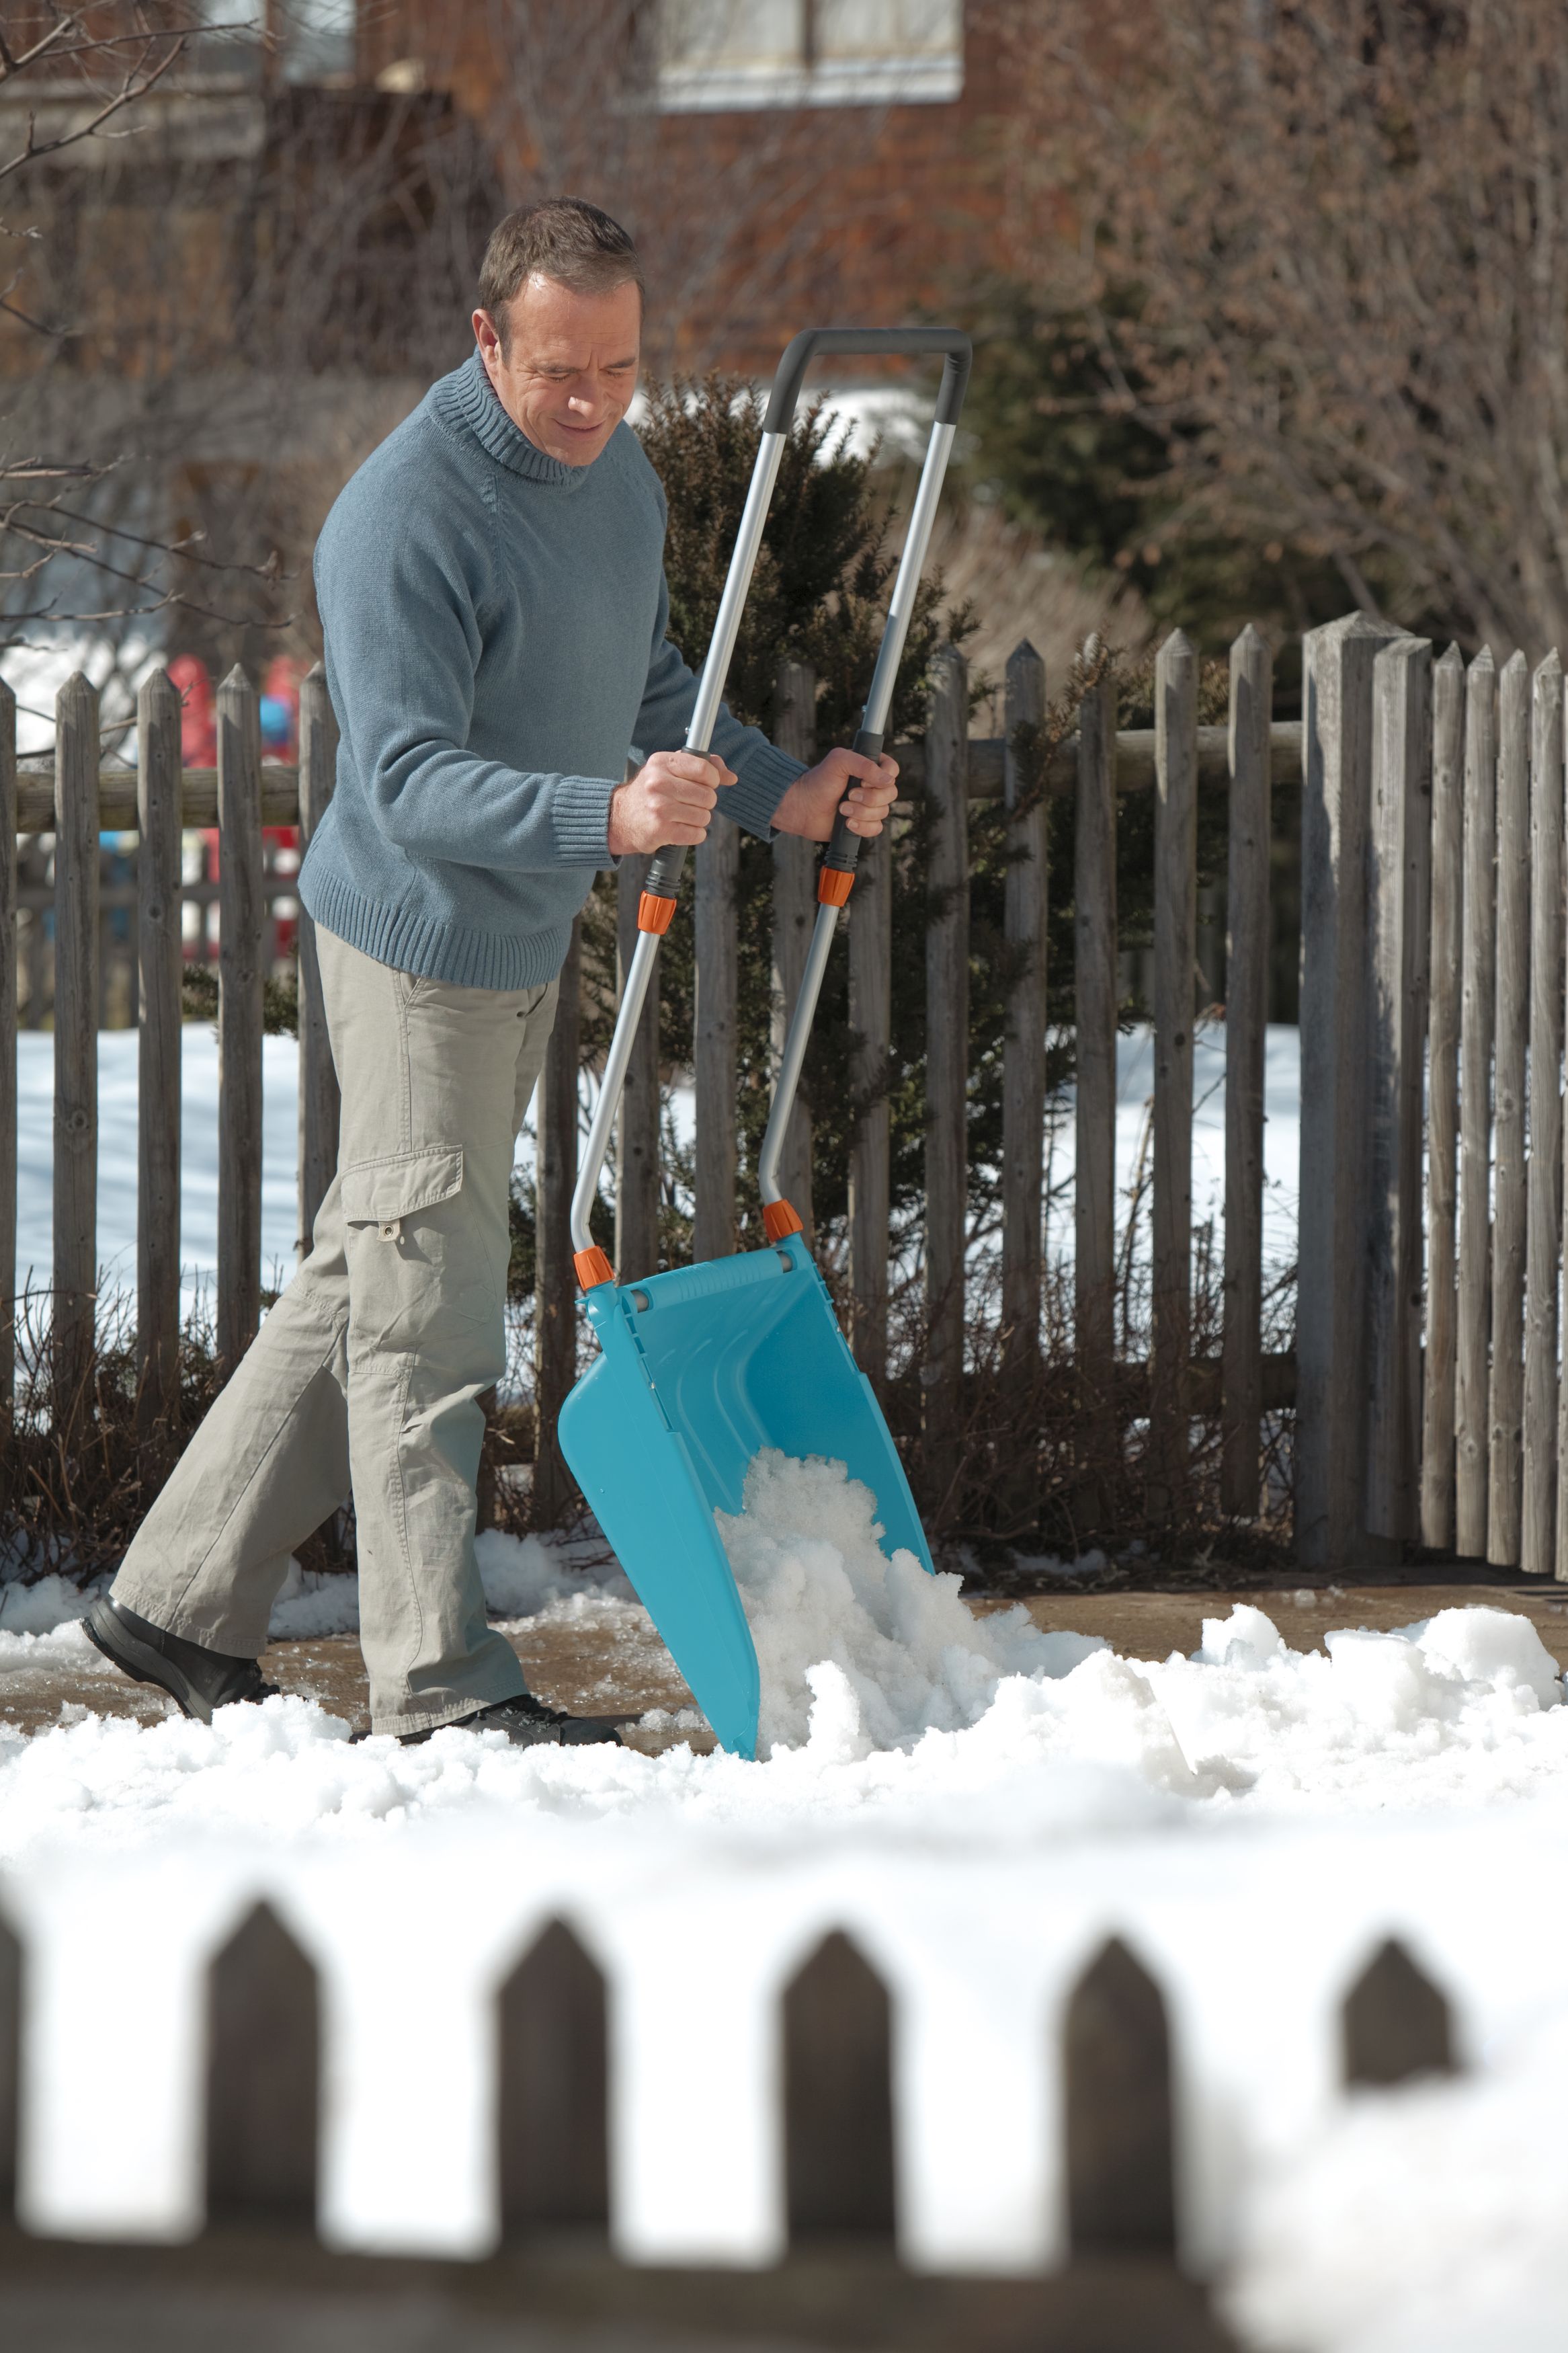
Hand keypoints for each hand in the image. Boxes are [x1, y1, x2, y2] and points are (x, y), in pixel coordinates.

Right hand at [607, 749, 736, 855]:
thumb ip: (702, 766)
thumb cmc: (651, 792)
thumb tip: (731, 777)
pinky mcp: (660, 830)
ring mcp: (659, 808)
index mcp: (662, 763)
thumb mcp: (670, 769)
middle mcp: (658, 783)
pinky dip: (694, 834)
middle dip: (704, 803)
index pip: (704, 769)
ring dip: (698, 820)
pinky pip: (696, 834)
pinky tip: (680, 829)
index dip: (712, 780)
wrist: (620, 818)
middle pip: (708, 796)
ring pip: (704, 816)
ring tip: (682, 817)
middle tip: (689, 804)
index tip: (705, 784)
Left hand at [771, 747, 899, 843]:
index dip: (883, 777)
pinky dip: (862, 827)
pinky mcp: (863, 823)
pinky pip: (876, 828)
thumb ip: (864, 764)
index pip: (892, 769)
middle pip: (891, 793)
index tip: (863, 780)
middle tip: (849, 795)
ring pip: (883, 812)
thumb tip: (888, 779)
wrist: (803, 807)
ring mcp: (868, 806)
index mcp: (869, 767)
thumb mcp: (839, 761)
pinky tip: (847, 823)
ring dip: (861, 812)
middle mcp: (872, 786)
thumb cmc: (818, 781)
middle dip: (869, 798)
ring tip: (842, 809)